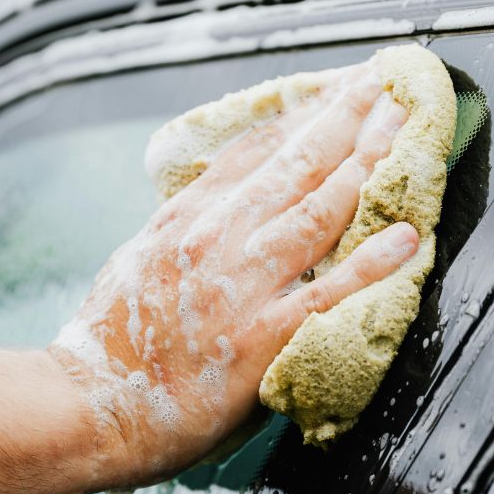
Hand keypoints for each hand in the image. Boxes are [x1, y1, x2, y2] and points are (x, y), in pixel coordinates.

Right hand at [48, 62, 417, 488]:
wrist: (87, 409)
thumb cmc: (109, 346)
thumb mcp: (136, 263)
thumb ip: (180, 231)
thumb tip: (218, 209)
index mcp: (182, 221)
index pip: (251, 152)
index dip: (301, 117)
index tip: (335, 92)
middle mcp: (212, 240)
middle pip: (293, 164)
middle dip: (346, 118)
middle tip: (385, 85)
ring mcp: (237, 287)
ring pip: (317, 211)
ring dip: (367, 164)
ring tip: (402, 129)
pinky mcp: (259, 339)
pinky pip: (327, 292)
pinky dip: (370, 262)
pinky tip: (406, 237)